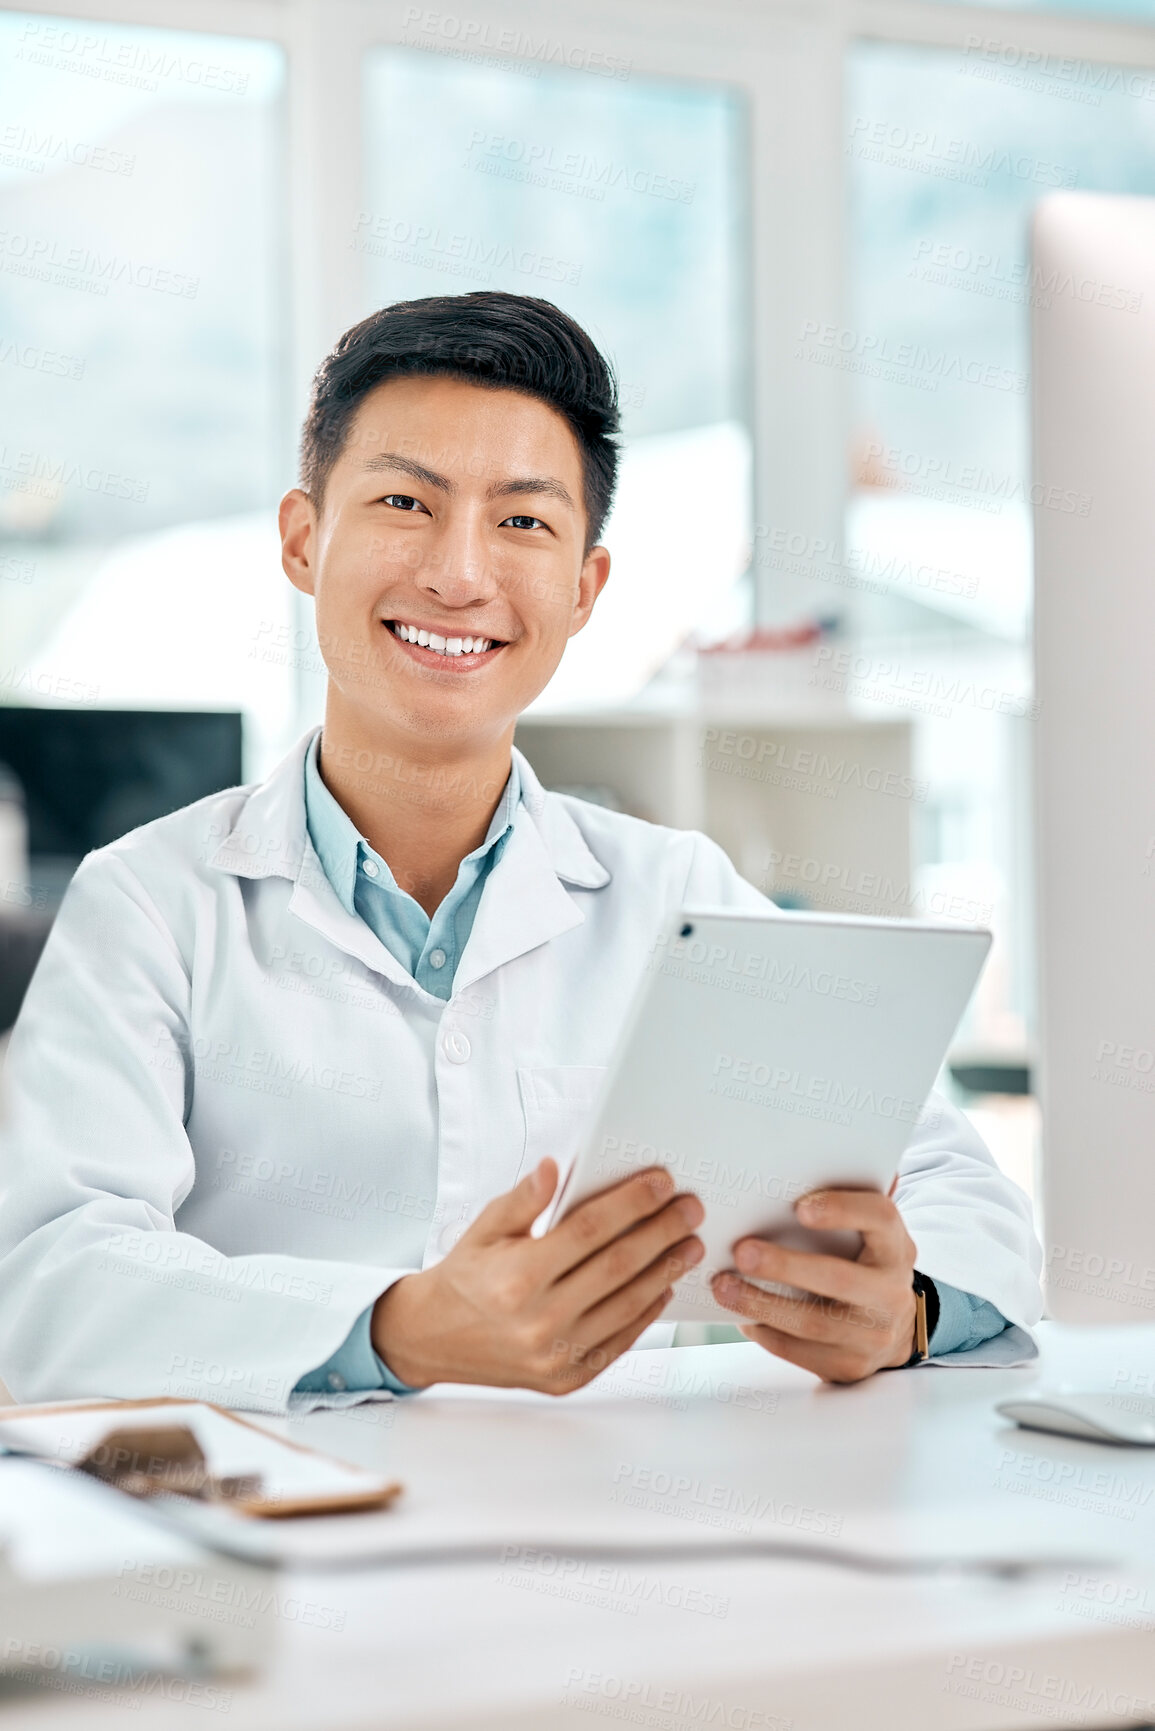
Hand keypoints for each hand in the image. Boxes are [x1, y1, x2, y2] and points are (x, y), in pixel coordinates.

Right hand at [370, 1159, 703, 1392]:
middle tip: (691, 1209)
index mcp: (518, 1276)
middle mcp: (539, 1319)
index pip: (589, 1230)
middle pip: (619, 1266)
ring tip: (689, 1243)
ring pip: (628, 1305)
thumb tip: (556, 1167)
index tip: (662, 1182)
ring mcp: (556, 1355)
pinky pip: (620, 1340)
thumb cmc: (466, 1277)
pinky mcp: (568, 1378)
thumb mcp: (485, 1229)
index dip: (631, 1203)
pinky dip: (647, 1311)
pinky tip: (663, 1284)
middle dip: (662, 1232)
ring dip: (666, 1270)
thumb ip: (523, 1198)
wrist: (435, 1339)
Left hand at [710, 1188, 917, 1382]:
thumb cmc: (866, 1262)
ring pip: (813, 1322)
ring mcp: (873, 1335)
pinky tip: (742, 1316)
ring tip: (722, 1285)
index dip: (842, 1210)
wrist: (895, 1328)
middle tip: (740, 1251)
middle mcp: (891, 1292)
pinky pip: (801, 1352)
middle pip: (837, 1278)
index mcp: (896, 1246)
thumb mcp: (872, 1233)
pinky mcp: (849, 1366)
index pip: (880, 1218)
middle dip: (785, 1266)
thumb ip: (854, 1198)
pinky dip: (767, 1333)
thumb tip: (828, 1156)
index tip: (799, 1207)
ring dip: (761, 1303)